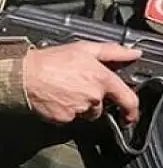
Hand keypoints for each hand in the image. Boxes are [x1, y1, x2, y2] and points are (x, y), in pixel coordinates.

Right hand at [23, 41, 141, 124]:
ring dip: (82, 105)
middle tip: (79, 87)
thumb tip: (133, 53)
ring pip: (87, 112)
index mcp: (103, 79)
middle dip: (96, 100)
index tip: (131, 116)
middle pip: (102, 105)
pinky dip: (68, 110)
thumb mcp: (86, 49)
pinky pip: (72, 117)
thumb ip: (114, 52)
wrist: (24, 75)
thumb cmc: (52, 61)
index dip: (132, 110)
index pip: (128, 99)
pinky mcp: (66, 118)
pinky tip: (59, 97)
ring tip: (67, 89)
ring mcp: (80, 109)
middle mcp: (94, 96)